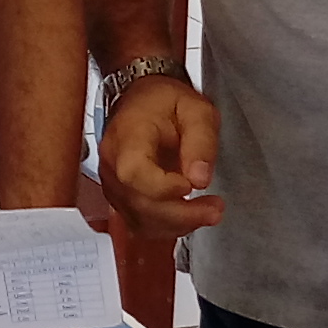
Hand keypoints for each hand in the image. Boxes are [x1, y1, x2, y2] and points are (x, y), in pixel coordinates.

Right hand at [98, 72, 224, 235]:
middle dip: (182, 214)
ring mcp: (113, 184)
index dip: (162, 187)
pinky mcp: (121, 198)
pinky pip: (140, 223)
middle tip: (214, 208)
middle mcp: (113, 163)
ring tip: (208, 211)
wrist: (142, 101)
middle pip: (139, 203)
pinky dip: (167, 227)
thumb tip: (200, 178)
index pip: (133, 173)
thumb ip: (201, 141)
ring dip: (177, 224)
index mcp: (129, 135)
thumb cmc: (165, 103)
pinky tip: (188, 215)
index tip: (190, 184)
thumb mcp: (196, 110)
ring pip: (139, 220)